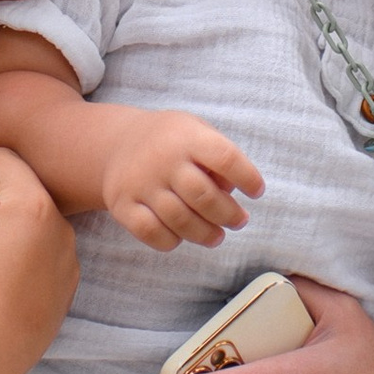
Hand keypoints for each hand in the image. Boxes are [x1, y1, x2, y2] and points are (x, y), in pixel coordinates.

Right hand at [95, 109, 264, 252]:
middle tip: (239, 221)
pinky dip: (171, 241)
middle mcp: (163, 159)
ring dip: (206, 234)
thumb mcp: (197, 132)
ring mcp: (140, 183)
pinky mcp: (122, 205)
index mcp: (187, 137)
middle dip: (229, 215)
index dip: (248, 178)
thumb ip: (219, 158)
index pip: (225, 158)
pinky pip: (151, 232)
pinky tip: (181, 237)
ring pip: (180, 220)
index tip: (257, 192)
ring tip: (217, 236)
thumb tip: (231, 191)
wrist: (117, 142)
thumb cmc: (170, 141)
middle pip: (204, 196)